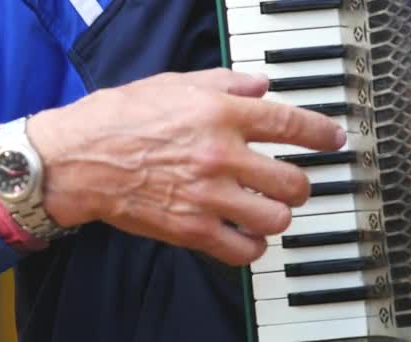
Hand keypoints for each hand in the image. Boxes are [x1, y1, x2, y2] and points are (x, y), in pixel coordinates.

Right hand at [26, 68, 345, 264]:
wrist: (77, 159)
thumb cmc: (116, 119)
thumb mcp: (170, 84)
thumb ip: (223, 82)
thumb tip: (261, 86)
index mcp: (219, 114)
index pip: (291, 125)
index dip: (321, 134)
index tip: (333, 140)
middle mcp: (220, 155)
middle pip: (293, 181)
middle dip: (301, 184)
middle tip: (292, 183)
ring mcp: (207, 196)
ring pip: (275, 218)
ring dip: (278, 215)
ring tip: (267, 209)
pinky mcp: (190, 229)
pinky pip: (243, 251)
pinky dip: (253, 246)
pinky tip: (245, 235)